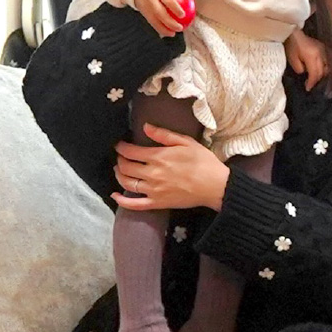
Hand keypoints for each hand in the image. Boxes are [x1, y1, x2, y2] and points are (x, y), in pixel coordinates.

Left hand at [112, 123, 232, 210]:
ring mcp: (153, 190)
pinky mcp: (157, 203)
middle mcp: (152, 174)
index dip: (121, 147)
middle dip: (119, 160)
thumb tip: (145, 127)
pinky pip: (135, 204)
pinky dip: (122, 201)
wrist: (215, 186)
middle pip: (126, 167)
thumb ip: (164, 134)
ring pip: (127, 183)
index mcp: (158, 157)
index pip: (131, 151)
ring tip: (118, 170)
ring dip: (118, 175)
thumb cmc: (203, 162)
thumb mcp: (186, 142)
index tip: (119, 144)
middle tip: (120, 156)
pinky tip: (115, 196)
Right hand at [133, 0, 194, 37]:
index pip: (168, 0)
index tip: (183, 15)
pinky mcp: (143, 13)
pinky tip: (167, 33)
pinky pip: (151, 23)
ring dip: (164, 29)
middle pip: (160, 13)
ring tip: (173, 34)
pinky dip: (159, 29)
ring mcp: (145, 7)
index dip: (175, 9)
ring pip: (154, 21)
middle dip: (170, 23)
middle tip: (180, 28)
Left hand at [285, 29, 331, 85]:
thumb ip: (300, 69)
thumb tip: (306, 73)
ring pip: (327, 67)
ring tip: (314, 77)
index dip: (312, 83)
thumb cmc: (291, 46)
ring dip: (321, 74)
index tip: (308, 88)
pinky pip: (327, 61)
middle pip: (322, 71)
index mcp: (312, 56)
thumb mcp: (292, 60)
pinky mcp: (324, 47)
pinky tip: (318, 70)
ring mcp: (324, 50)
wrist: (294, 33)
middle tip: (309, 84)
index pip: (315, 73)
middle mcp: (321, 53)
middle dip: (316, 80)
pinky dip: (323, 67)